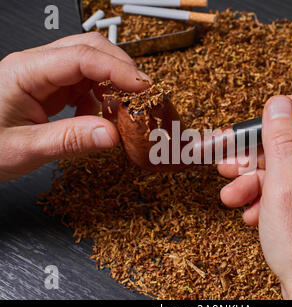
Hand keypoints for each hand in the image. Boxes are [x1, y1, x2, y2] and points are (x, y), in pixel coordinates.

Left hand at [0, 32, 149, 180]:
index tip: (143, 88)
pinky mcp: (50, 89)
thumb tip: (112, 134)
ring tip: (122, 110)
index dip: (118, 70)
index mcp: (25, 72)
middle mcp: (36, 66)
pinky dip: (101, 98)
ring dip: (113, 85)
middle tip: (142, 95)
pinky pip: (85, 84)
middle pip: (90, 50)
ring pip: (91, 65)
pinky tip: (98, 116)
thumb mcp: (25, 149)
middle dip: (121, 70)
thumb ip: (70, 140)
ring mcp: (44, 76)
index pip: (81, 57)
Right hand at [218, 92, 291, 298]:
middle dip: (257, 151)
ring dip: (254, 179)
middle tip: (228, 158)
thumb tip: (279, 103)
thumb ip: (282, 137)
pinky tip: (249, 212)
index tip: (267, 116)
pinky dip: (267, 197)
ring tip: (231, 194)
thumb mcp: (284, 181)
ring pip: (288, 169)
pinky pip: (291, 191)